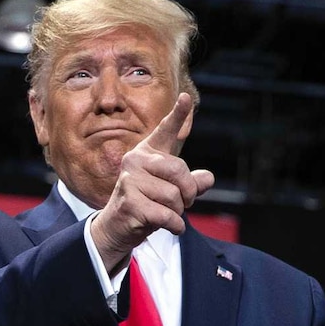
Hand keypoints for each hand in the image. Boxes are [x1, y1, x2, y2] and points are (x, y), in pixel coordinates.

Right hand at [90, 92, 214, 271]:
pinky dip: (175, 225)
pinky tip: (173, 227)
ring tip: (170, 214)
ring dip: (179, 211)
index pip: (165, 131)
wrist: (117, 227)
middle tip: (186, 203)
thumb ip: (191, 183)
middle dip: (189, 192)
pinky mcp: (129, 203)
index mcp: (147, 152)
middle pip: (178, 170)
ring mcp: (129, 181)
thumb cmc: (146, 203)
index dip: (178, 114)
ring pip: (173, 196)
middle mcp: (135, 160)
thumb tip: (208, 178)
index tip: (186, 98)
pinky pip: (166, 214)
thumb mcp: (171, 190)